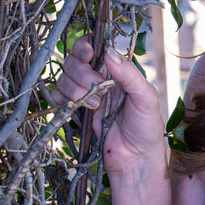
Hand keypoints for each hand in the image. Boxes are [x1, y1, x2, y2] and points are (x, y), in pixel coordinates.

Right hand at [53, 37, 166, 174]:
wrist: (135, 157)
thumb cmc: (146, 125)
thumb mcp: (145, 96)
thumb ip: (128, 74)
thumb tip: (109, 51)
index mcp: (116, 70)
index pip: (93, 47)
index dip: (85, 46)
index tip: (89, 55)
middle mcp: (98, 78)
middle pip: (73, 61)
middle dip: (82, 74)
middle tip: (100, 90)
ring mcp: (85, 94)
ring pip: (63, 78)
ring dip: (76, 90)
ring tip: (97, 105)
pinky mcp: (75, 110)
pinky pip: (57, 97)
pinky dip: (63, 100)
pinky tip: (79, 108)